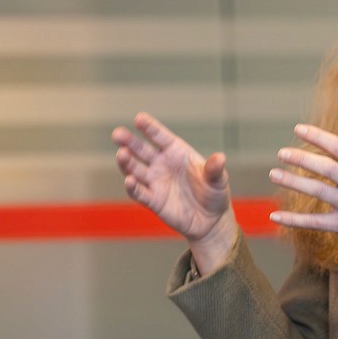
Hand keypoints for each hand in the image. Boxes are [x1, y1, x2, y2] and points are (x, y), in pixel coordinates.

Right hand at [112, 113, 238, 273]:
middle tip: (117, 134)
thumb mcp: (218, 180)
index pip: (160, 137)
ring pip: (135, 169)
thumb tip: (220, 158)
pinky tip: (129, 181)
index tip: (139, 118)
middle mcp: (161, 164)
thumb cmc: (214, 193)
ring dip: (127, 162)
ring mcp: (155, 182)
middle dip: (129, 142)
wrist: (210, 220)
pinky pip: (140, 193)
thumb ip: (214, 170)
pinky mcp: (153, 201)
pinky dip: (133, 187)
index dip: (149, 128)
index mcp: (176, 152)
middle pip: (141, 150)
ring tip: (121, 154)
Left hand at [266, 124, 337, 263]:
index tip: (299, 129)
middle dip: (302, 158)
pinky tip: (276, 215)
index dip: (318, 137)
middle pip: (327, 167)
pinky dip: (293, 219)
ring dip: (293, 182)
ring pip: (318, 191)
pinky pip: (315, 222)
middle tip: (282, 153)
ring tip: (275, 173)